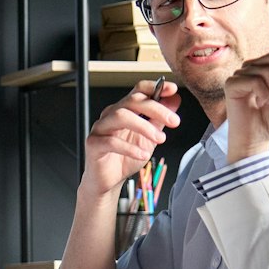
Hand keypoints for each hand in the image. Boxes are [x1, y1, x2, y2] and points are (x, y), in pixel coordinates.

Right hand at [81, 80, 181, 196]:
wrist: (109, 181)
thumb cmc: (125, 158)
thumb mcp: (150, 137)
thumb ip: (159, 119)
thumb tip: (174, 100)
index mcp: (124, 110)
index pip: (137, 90)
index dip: (154, 87)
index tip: (172, 90)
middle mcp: (111, 115)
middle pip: (132, 101)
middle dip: (156, 108)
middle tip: (174, 121)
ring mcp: (101, 128)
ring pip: (120, 116)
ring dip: (144, 126)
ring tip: (160, 139)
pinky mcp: (94, 144)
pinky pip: (111, 142)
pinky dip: (130, 148)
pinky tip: (143, 154)